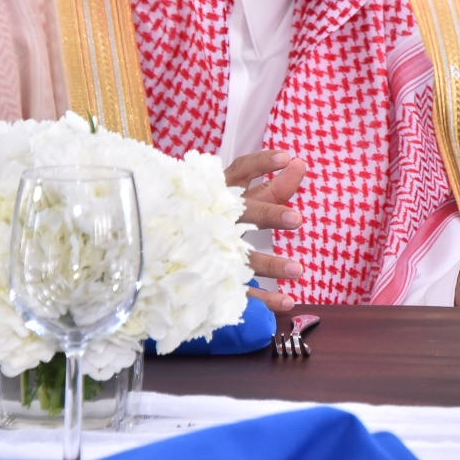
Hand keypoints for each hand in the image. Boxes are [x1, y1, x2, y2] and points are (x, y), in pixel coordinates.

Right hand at [225, 149, 305, 311]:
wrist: (159, 247)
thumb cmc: (215, 216)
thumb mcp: (241, 199)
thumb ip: (273, 186)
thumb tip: (300, 164)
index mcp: (221, 192)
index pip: (241, 170)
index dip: (262, 163)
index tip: (286, 158)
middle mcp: (216, 217)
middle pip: (244, 212)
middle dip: (270, 214)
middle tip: (296, 219)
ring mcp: (213, 249)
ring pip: (242, 255)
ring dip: (271, 265)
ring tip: (298, 270)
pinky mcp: (214, 277)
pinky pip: (240, 290)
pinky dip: (264, 299)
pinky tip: (286, 302)